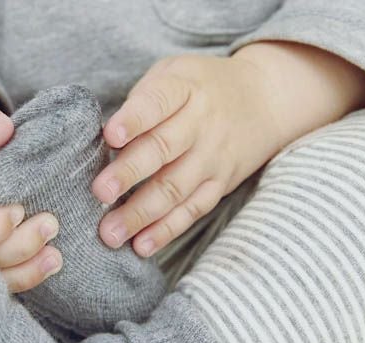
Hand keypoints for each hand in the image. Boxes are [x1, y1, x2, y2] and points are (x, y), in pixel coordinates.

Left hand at [93, 42, 364, 257]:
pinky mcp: (219, 186)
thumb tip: (103, 141)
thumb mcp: (174, 74)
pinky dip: (166, 230)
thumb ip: (141, 101)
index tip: (110, 135)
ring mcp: (213, 158)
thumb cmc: (200, 89)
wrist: (264, 100)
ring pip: (175, 189)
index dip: (133, 119)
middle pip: (163, 150)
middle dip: (129, 173)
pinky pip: (192, 211)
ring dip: (141, 214)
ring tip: (111, 234)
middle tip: (99, 193)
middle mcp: (201, 125)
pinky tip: (141, 245)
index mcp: (185, 89)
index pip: (157, 102)